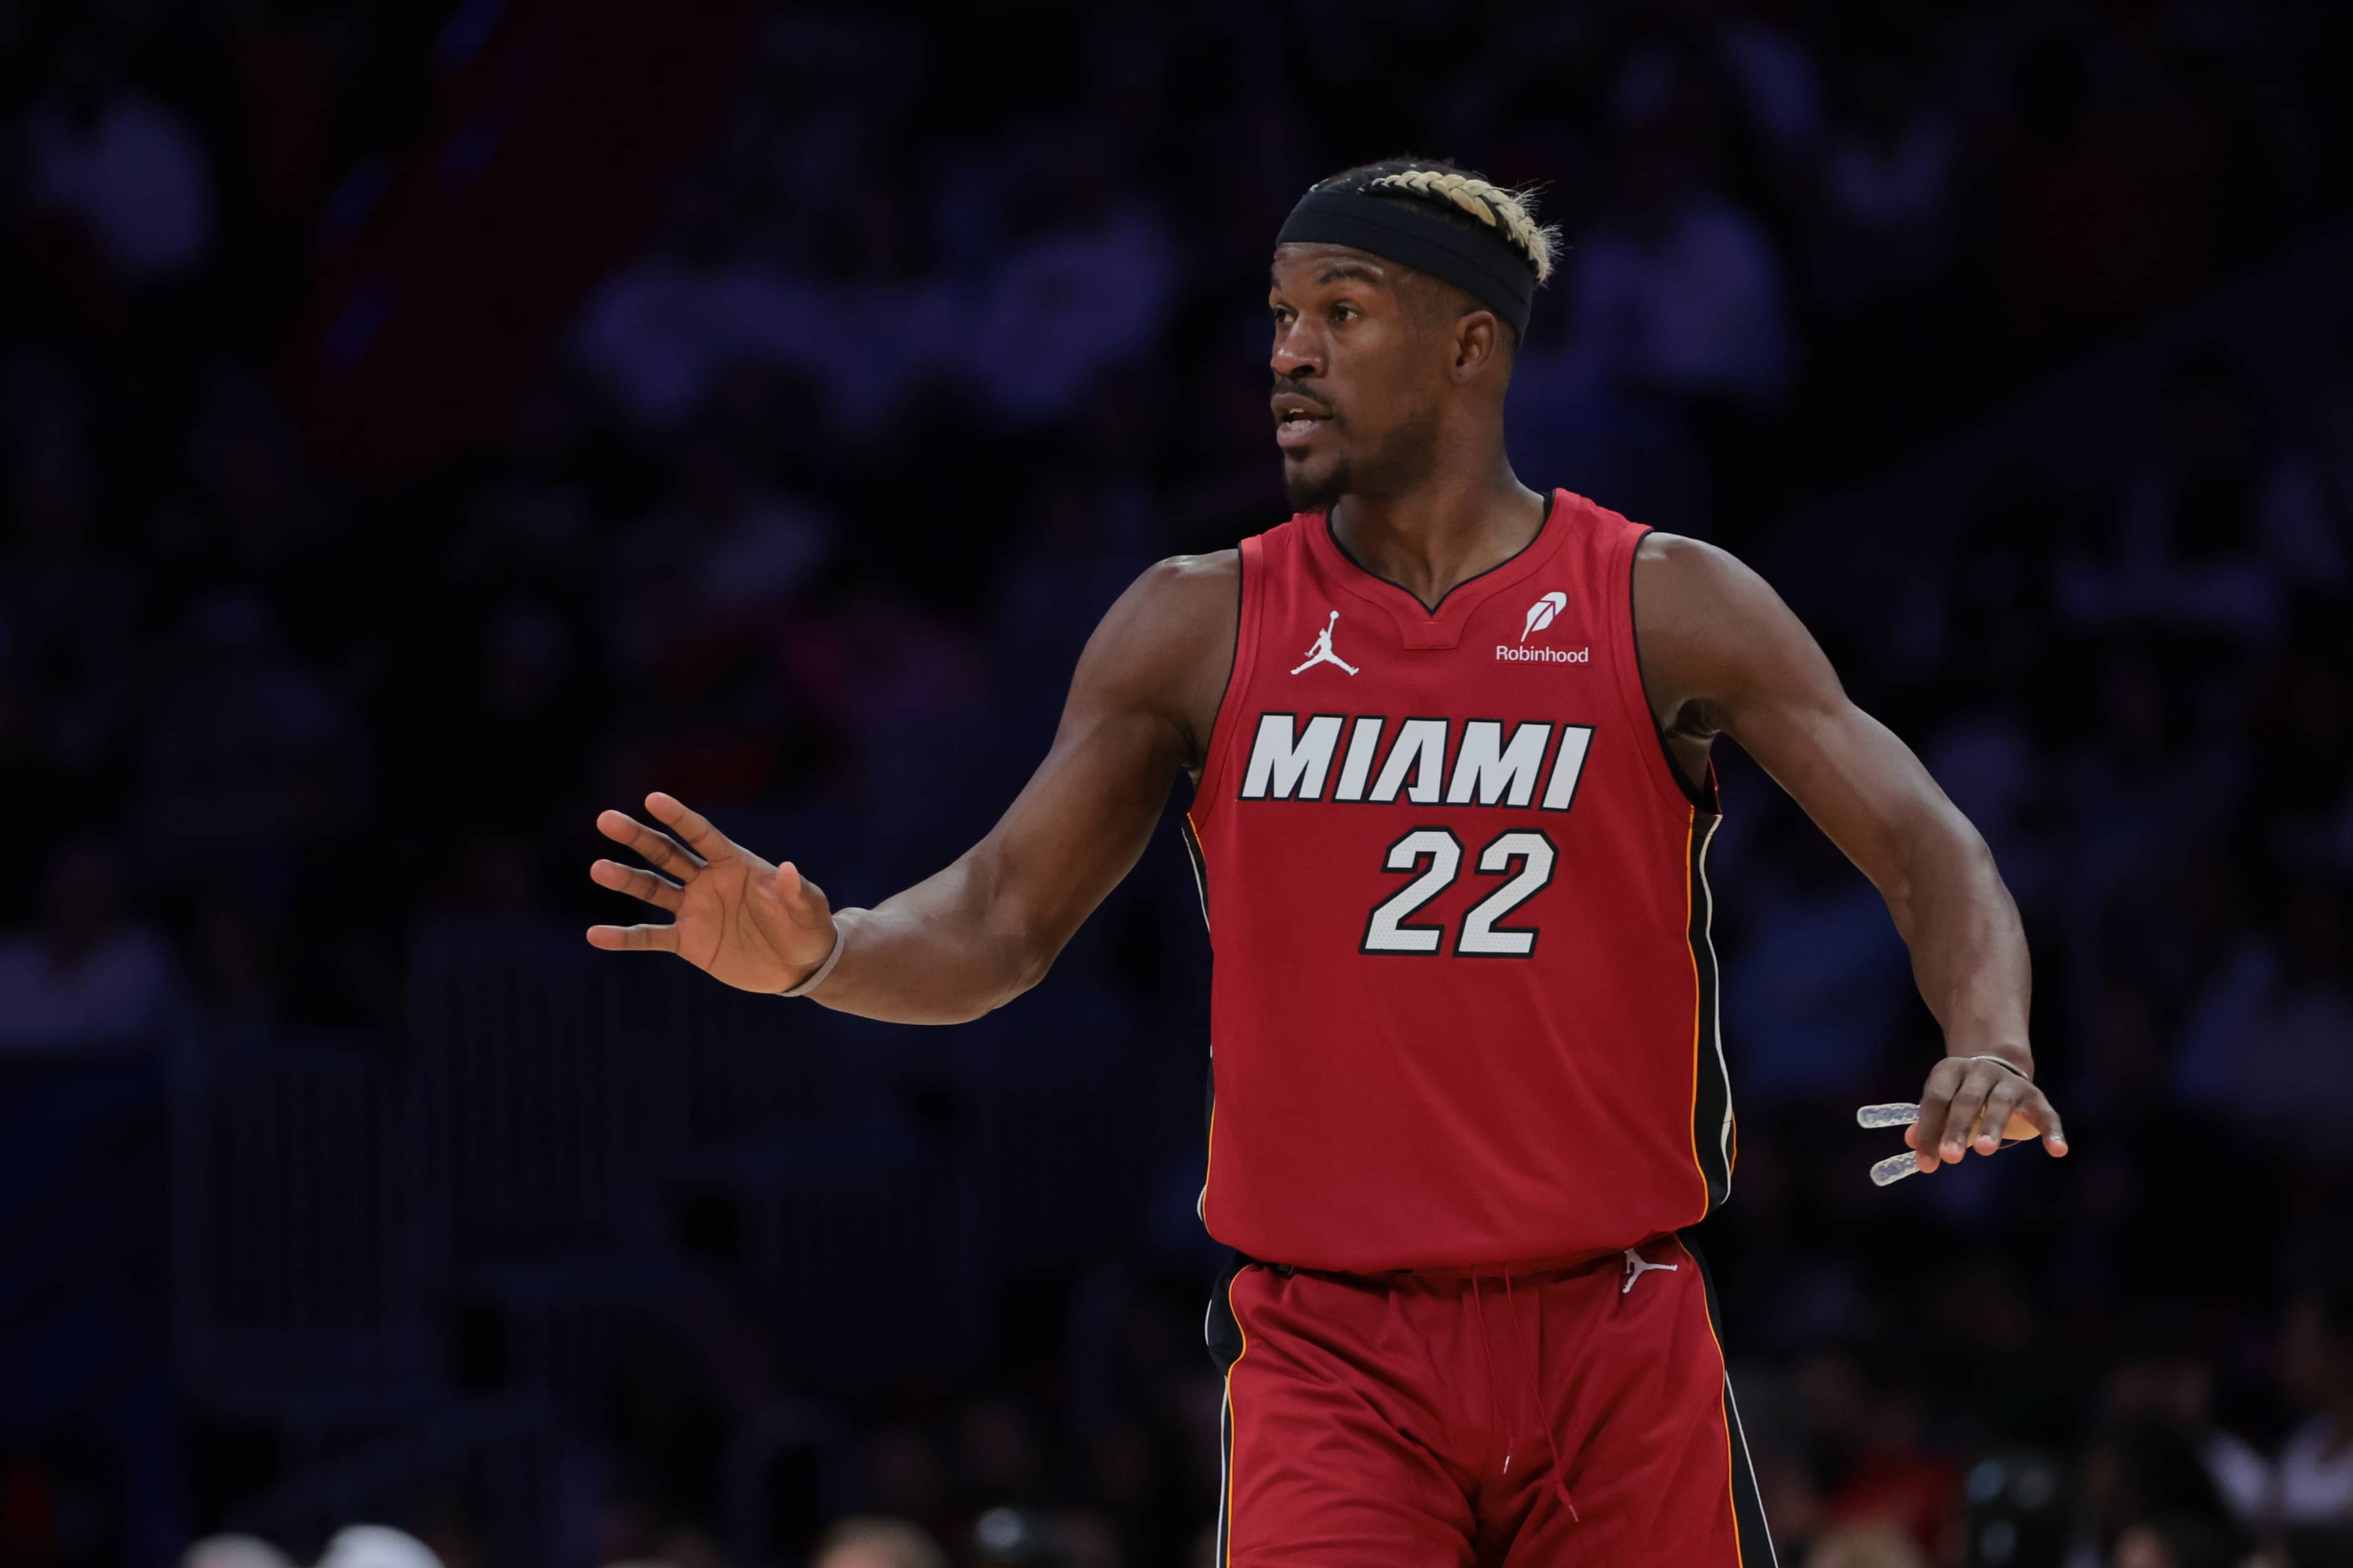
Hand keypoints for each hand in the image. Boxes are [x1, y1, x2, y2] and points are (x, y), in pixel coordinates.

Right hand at [585, 792, 837, 993]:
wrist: (798, 965)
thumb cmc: (808, 928)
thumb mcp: (810, 910)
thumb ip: (798, 891)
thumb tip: (788, 869)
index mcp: (735, 864)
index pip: (702, 835)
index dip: (679, 817)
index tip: (653, 799)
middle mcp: (708, 881)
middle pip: (667, 854)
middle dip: (638, 837)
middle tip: (606, 819)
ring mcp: (695, 910)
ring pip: (653, 890)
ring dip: (626, 879)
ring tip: (598, 869)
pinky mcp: (688, 942)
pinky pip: (650, 937)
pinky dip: (624, 937)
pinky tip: (596, 934)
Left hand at [1905, 1054, 2067, 1172]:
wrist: (1998, 1067)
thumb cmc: (1961, 1094)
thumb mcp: (1942, 1103)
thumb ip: (1928, 1123)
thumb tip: (1911, 1142)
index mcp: (1950, 1070)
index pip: (1936, 1100)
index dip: (1929, 1131)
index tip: (1925, 1162)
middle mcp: (1980, 1071)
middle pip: (1966, 1101)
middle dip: (1957, 1129)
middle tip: (1950, 1157)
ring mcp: (2009, 1082)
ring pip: (2000, 1104)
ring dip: (1993, 1127)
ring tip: (1984, 1151)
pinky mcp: (2035, 1096)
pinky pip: (2046, 1115)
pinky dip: (2053, 1132)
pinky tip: (2058, 1151)